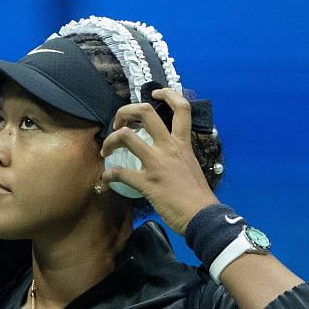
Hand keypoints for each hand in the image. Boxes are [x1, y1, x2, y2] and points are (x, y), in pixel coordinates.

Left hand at [99, 87, 219, 233]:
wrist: (202, 216)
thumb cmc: (197, 194)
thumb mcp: (191, 166)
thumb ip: (178, 156)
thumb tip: (166, 157)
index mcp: (182, 143)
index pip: (181, 108)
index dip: (168, 94)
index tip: (155, 92)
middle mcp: (169, 148)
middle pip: (146, 113)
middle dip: (125, 112)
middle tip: (118, 123)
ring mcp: (157, 163)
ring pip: (127, 137)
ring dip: (110, 140)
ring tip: (105, 149)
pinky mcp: (147, 182)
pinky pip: (120, 173)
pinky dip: (108, 175)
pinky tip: (106, 179)